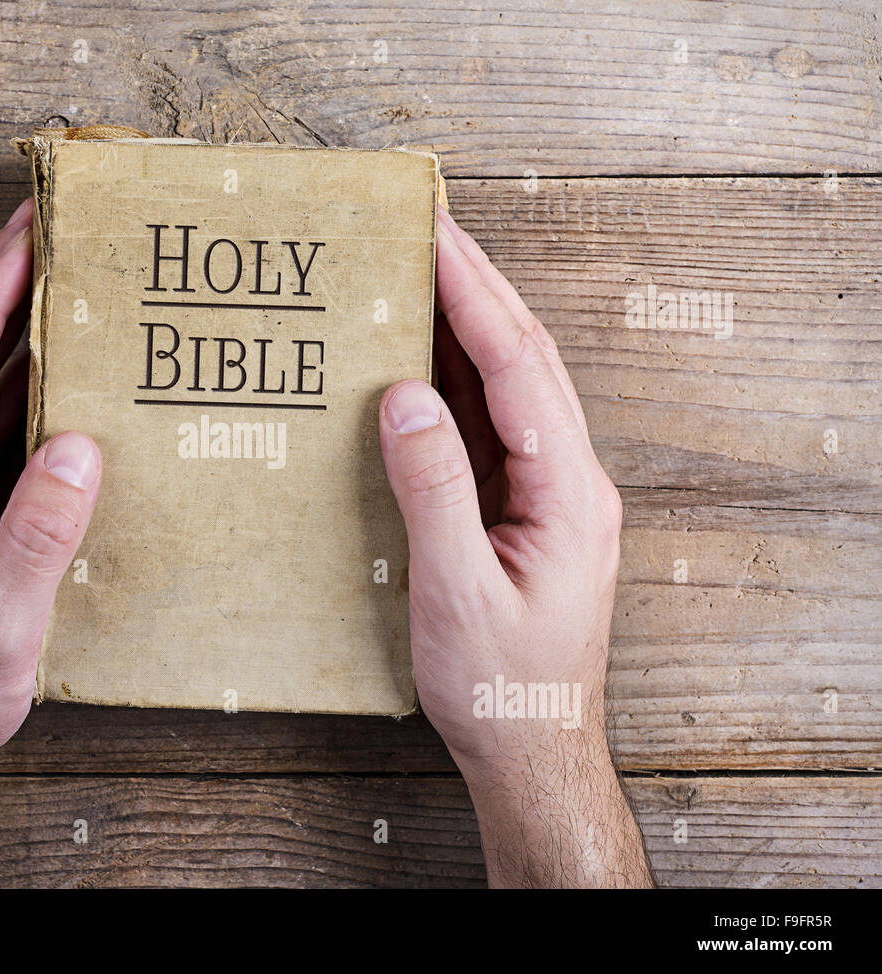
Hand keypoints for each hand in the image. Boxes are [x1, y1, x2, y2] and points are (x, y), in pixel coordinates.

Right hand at [378, 207, 651, 886]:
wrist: (532, 747)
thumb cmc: (500, 687)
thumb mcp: (457, 592)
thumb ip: (434, 488)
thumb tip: (405, 395)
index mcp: (568, 493)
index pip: (519, 368)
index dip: (474, 295)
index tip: (435, 234)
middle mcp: (571, 480)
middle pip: (526, 358)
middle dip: (478, 284)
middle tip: (429, 223)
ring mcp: (552, 493)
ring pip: (514, 384)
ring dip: (471, 322)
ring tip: (423, 267)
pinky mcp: (526, 509)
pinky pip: (494, 425)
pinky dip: (460, 378)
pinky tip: (423, 356)